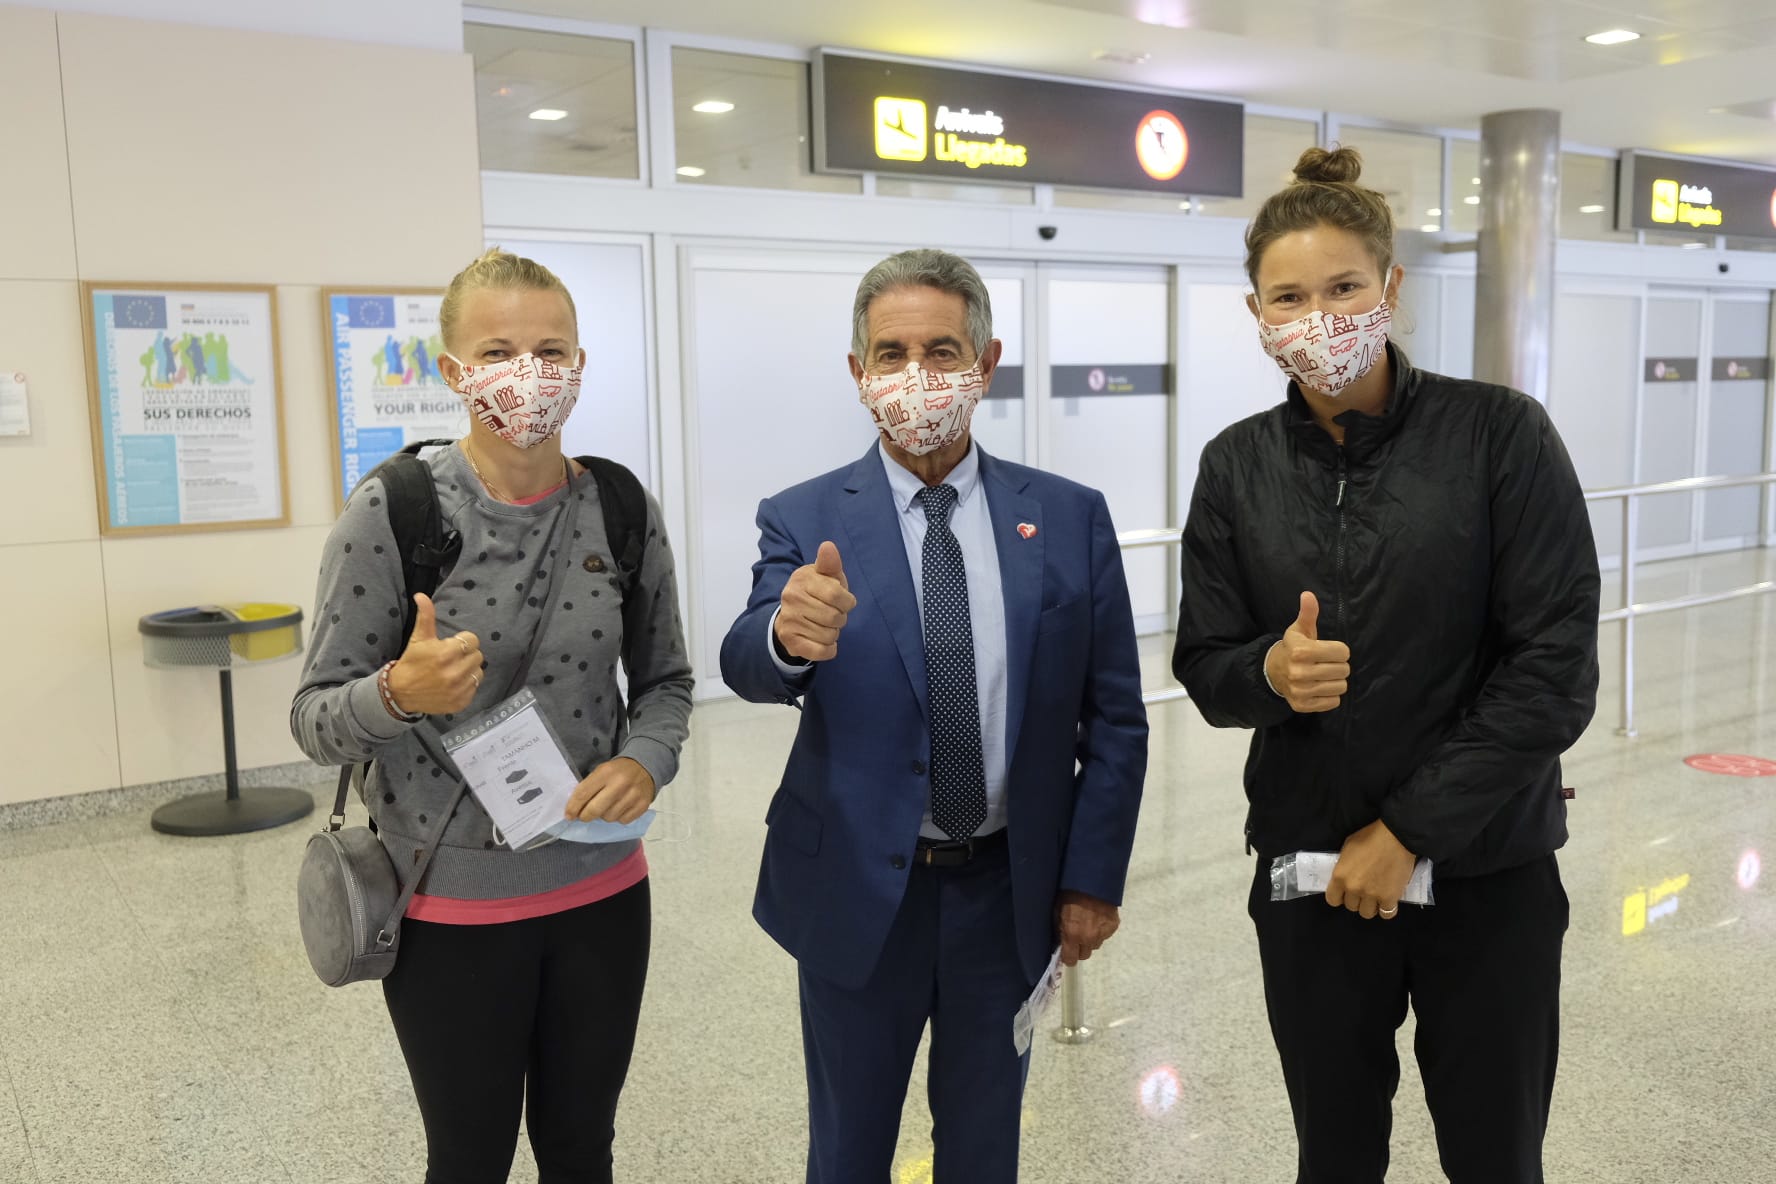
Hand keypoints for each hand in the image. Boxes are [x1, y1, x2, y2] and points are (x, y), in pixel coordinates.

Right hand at [385, 593, 482, 715]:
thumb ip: (425, 616)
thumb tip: (421, 595)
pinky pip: (475, 688)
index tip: (451, 646)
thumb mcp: (419, 638)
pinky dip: (467, 685)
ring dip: (469, 670)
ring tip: (453, 670)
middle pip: (478, 656)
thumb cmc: (412, 662)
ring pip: (478, 672)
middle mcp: (454, 673)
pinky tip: (453, 683)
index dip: (462, 641)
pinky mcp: (461, 702)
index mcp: (445, 654)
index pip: (472, 641)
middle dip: (466, 655)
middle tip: (451, 658)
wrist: (400, 693)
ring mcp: (458, 689)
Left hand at [565, 757, 656, 824]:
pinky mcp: (642, 805)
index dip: (573, 807)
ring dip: (604, 816)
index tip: (568, 815)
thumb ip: (589, 787)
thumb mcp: (601, 771)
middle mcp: (620, 784)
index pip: (583, 793)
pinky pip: (623, 821)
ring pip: (609, 818)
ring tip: (607, 807)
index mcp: (606, 772)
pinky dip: (618, 817)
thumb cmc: (618, 771)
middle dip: (585, 816)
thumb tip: (575, 809)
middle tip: (584, 816)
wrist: (645, 766)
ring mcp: (633, 796)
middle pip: (595, 810)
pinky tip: (619, 808)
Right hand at [774, 541, 856, 661]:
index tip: (844, 602)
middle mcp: (791, 598)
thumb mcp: (826, 575)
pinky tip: (823, 641)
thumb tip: (828, 546)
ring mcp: (789, 621)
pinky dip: (829, 649)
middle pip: (834, 617)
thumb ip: (830, 563)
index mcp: (802, 578)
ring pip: (829, 635)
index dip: (847, 602)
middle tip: (833, 615)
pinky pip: (821, 651)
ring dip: (834, 633)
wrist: (791, 616)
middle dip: (840, 619)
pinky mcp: (790, 642)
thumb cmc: (817, 592)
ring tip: (825, 626)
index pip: (836, 594)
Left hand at [1055, 891, 1120, 966]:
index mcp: (1072, 934)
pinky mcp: (1113, 927)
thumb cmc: (1069, 893)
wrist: (1093, 879)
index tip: (1067, 952)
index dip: (1068, 957)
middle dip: (1079, 948)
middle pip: (1084, 955)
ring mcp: (1103, 933)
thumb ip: (1058, 930)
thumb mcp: (1057, 911)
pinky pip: (1105, 936)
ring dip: (1090, 939)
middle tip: (1077, 935)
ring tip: (1088, 923)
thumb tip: (1059, 942)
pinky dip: (1100, 930)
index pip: (1070, 960)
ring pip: (1095, 945)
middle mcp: (1088, 938)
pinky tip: (1097, 918)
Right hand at [1265, 591, 1350, 712]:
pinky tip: (1320, 687)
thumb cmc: (1293, 647)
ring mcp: (1301, 691)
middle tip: (1327, 663)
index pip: (1342, 652)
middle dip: (1338, 665)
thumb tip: (1308, 594)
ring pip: (1340, 687)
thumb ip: (1308, 613)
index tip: (1329, 650)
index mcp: (1301, 651)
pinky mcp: (1302, 705)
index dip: (1339, 650)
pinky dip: (1330, 695)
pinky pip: (1333, 702)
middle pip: (1343, 670)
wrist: (1273, 672)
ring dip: (1336, 681)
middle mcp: (1299, 672)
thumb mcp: (1299, 629)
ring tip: (1325, 675)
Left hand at [1326, 819, 1416, 919]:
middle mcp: (1353, 889)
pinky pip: (1386, 914)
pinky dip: (1387, 909)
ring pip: (1367, 913)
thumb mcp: (1347, 848)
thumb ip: (1343, 866)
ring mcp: (1372, 895)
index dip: (1339, 897)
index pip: (1332, 900)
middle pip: (1351, 906)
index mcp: (1340, 876)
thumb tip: (1345, 876)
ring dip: (1371, 906)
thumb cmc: (1370, 836)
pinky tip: (1388, 901)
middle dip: (1356, 899)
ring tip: (1376, 896)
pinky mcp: (1390, 898)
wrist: (1396, 836)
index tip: (1345, 892)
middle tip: (1364, 889)